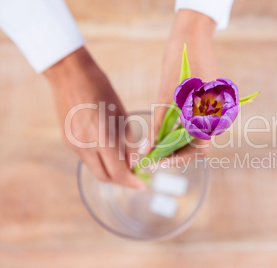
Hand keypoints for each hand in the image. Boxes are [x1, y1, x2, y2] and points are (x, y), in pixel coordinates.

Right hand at [44, 47, 145, 188]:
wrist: (69, 74)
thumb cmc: (101, 88)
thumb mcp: (121, 114)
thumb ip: (128, 141)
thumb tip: (135, 162)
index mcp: (101, 137)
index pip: (118, 171)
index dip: (132, 182)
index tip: (143, 185)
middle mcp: (84, 145)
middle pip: (105, 176)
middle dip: (122, 180)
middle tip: (135, 177)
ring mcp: (73, 144)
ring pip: (94, 169)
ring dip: (110, 171)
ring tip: (125, 164)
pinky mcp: (67, 141)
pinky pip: (86, 159)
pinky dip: (100, 161)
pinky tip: (109, 152)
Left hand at [139, 10, 217, 165]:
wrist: (191, 36)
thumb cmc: (179, 64)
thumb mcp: (165, 98)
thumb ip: (156, 127)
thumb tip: (146, 151)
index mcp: (214, 116)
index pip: (199, 149)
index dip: (178, 158)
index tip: (158, 161)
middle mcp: (218, 116)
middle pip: (197, 144)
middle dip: (175, 151)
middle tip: (153, 155)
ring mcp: (214, 108)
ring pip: (194, 133)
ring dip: (176, 140)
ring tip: (155, 144)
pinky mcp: (208, 101)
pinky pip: (195, 121)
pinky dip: (180, 127)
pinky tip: (164, 128)